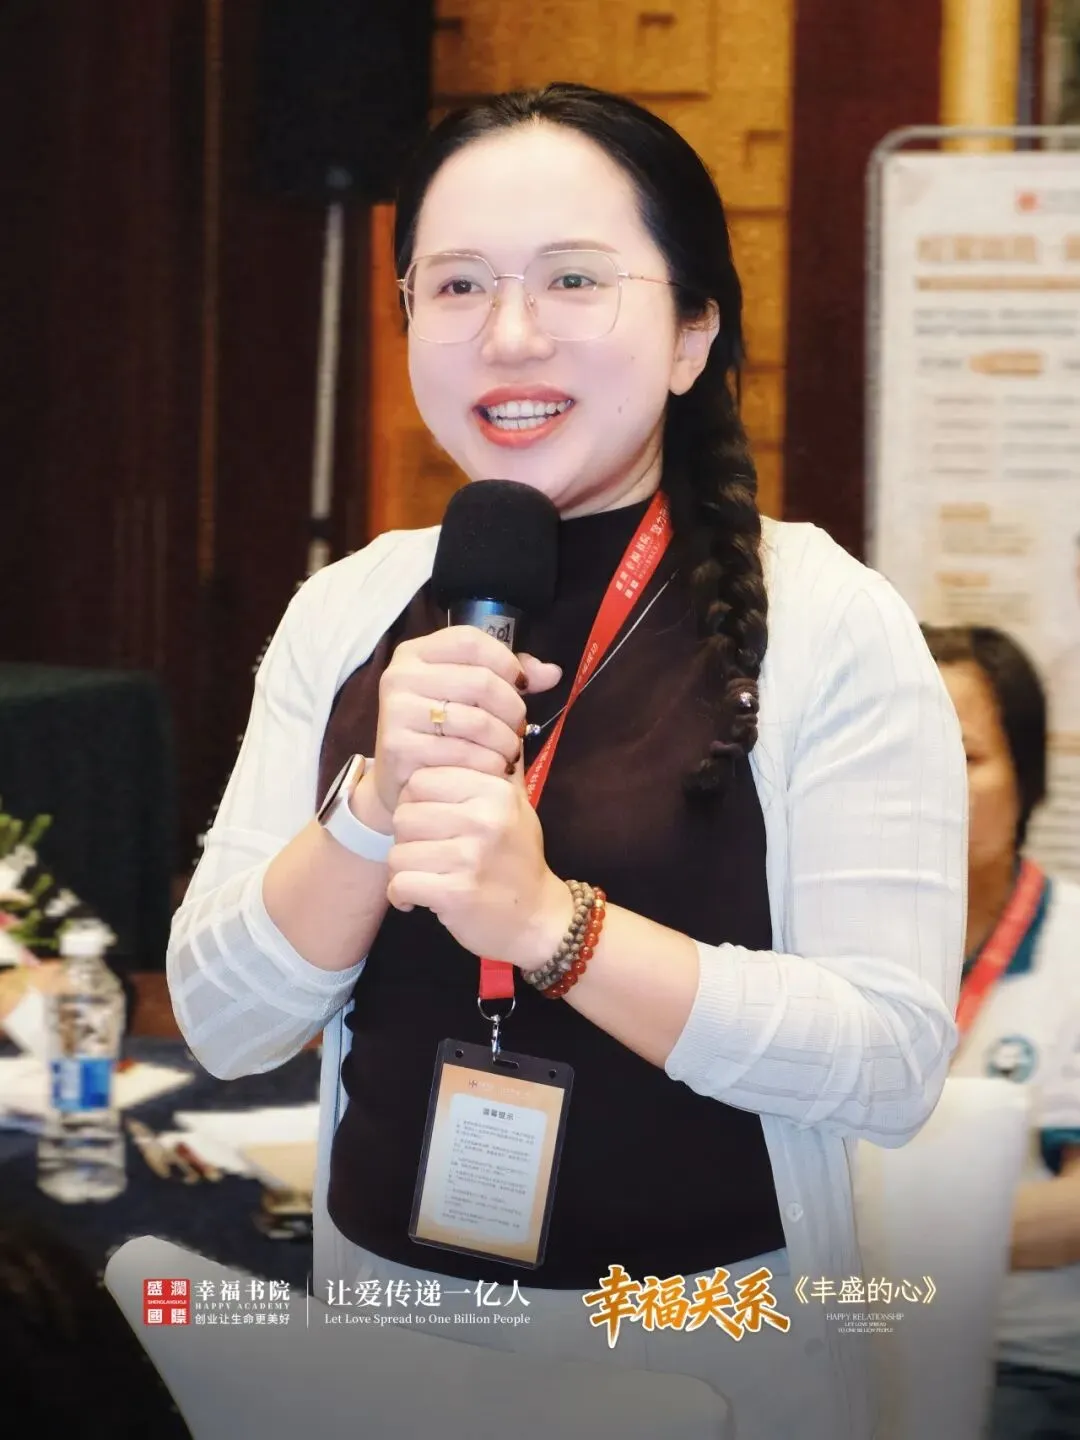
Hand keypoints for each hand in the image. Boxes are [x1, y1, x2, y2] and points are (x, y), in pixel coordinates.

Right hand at [363, 628, 560, 829]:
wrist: (402, 779)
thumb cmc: (442, 729)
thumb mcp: (470, 694)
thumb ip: (509, 676)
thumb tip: (553, 673)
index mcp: (415, 653)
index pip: (471, 640)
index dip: (506, 660)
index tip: (521, 684)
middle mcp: (400, 676)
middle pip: (481, 680)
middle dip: (513, 709)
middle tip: (519, 728)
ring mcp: (396, 711)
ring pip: (478, 721)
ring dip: (506, 741)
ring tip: (509, 751)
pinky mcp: (399, 747)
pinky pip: (464, 753)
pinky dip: (489, 763)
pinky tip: (493, 767)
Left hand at [386, 765, 572, 970]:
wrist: (539, 919)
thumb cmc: (518, 860)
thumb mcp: (514, 807)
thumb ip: (490, 772)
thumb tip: (478, 728)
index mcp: (494, 790)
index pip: (421, 780)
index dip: (415, 803)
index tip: (430, 823)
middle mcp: (484, 818)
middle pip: (404, 815)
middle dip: (407, 839)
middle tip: (426, 854)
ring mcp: (471, 856)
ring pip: (398, 852)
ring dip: (403, 870)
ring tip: (425, 876)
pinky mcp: (457, 893)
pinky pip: (401, 883)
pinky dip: (401, 895)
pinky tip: (415, 899)